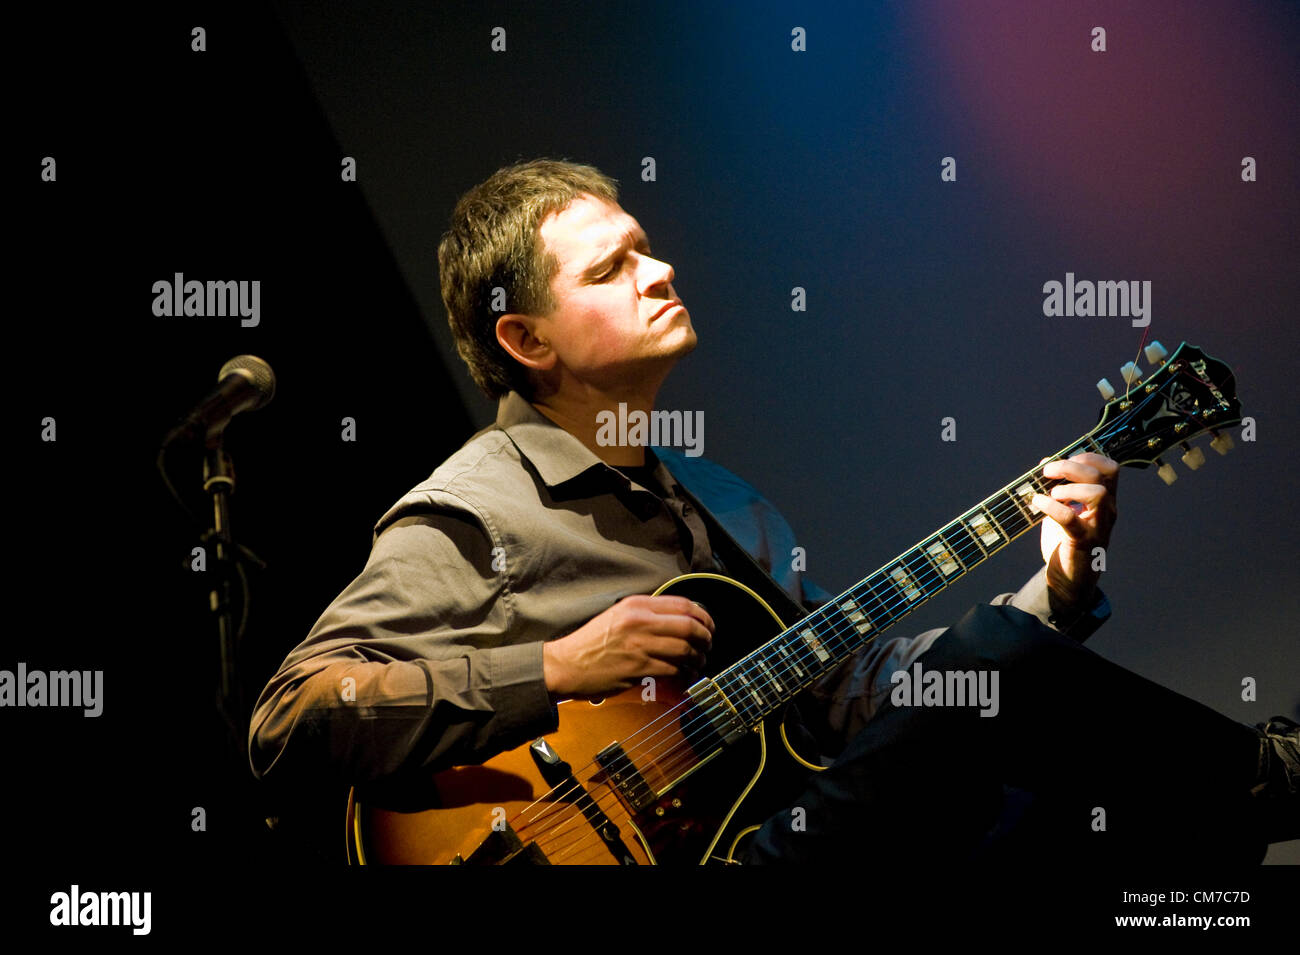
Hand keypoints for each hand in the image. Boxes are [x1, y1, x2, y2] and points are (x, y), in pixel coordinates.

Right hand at [543, 595, 714, 699]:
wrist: (566, 664)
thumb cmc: (590, 643)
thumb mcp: (617, 615)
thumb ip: (646, 614)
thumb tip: (679, 620)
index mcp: (636, 605)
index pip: (683, 604)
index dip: (703, 616)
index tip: (709, 625)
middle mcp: (639, 621)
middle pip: (689, 626)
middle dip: (706, 637)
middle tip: (708, 645)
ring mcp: (639, 645)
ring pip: (685, 649)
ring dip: (698, 658)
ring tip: (698, 662)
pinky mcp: (638, 668)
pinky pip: (673, 670)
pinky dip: (685, 674)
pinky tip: (685, 675)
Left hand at [1032, 452, 1118, 608]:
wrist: (1068, 577)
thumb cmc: (1066, 540)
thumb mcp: (1063, 508)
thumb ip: (1058, 486)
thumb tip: (1045, 461)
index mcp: (1105, 500)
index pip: (1111, 469)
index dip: (1090, 457)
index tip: (1067, 458)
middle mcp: (1107, 511)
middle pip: (1102, 476)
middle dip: (1072, 467)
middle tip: (1048, 472)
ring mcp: (1098, 526)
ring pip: (1098, 494)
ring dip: (1068, 488)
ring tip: (1051, 494)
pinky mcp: (1083, 542)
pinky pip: (1071, 518)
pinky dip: (1052, 506)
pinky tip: (1038, 503)